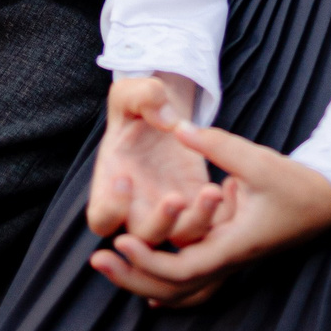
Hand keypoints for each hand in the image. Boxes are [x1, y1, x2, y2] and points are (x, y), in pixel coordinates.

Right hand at [86, 76, 226, 247]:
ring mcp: (168, 213)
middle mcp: (137, 209)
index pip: (101, 217)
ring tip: (212, 192)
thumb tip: (166, 118)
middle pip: (144, 237)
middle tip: (175, 197)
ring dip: (197, 222)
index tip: (123, 179)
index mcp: (110, 189)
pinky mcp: (196, 206)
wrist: (164, 113)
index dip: (111, 207)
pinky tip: (228, 187)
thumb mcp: (131, 93)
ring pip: (181, 237)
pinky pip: (209, 224)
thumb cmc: (138, 107)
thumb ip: (142, 97)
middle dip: (161, 222)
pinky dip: (219, 214)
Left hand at [90, 121, 330, 307]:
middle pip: (173, 290)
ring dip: (145, 282)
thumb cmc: (295, 182)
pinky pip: (192, 280)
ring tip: (114, 267)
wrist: (328, 200)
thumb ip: (218, 144)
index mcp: (233, 245)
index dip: (149, 259)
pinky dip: (167, 283)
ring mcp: (228, 261)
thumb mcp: (258, 160)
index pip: (183, 269)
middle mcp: (227, 260)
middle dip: (133, 277)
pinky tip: (147, 283)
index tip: (122, 240)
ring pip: (182, 291)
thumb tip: (179, 127)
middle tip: (99, 260)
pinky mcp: (228, 252)